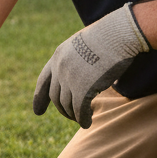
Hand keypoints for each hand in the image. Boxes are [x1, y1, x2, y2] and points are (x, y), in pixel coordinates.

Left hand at [33, 4, 148, 127]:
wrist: (118, 34)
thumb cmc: (108, 37)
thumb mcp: (84, 45)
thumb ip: (76, 61)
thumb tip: (79, 78)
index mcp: (58, 56)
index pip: (44, 80)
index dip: (39, 98)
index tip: (37, 112)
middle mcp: (59, 68)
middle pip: (56, 97)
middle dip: (63, 109)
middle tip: (71, 116)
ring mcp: (69, 79)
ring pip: (66, 105)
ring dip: (74, 115)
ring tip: (82, 120)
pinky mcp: (83, 89)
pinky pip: (79, 110)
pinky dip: (83, 119)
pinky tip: (87, 123)